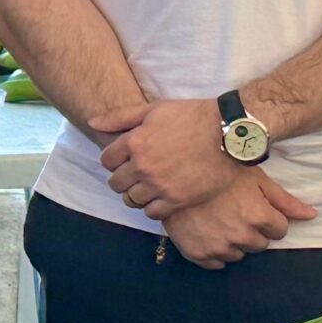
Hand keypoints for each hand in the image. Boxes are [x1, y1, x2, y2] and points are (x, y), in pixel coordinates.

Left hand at [95, 98, 236, 215]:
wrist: (229, 133)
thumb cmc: (193, 116)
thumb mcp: (154, 109)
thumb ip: (120, 117)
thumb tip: (92, 122)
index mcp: (134, 142)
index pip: (106, 161)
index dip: (114, 161)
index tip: (125, 160)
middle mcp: (143, 166)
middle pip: (116, 183)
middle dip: (122, 179)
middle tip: (136, 175)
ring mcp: (159, 185)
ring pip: (131, 200)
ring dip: (135, 195)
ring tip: (148, 188)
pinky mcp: (177, 200)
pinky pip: (152, 213)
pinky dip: (152, 208)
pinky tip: (161, 198)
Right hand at [160, 170, 317, 268]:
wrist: (175, 175)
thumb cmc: (218, 173)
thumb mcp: (256, 179)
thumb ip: (285, 200)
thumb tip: (312, 215)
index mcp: (259, 216)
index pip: (279, 230)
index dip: (269, 218)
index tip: (253, 207)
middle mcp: (242, 236)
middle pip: (260, 244)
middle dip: (252, 231)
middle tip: (235, 212)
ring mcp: (219, 246)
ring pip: (238, 255)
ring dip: (233, 242)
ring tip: (219, 221)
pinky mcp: (198, 253)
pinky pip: (216, 264)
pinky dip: (215, 252)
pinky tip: (208, 233)